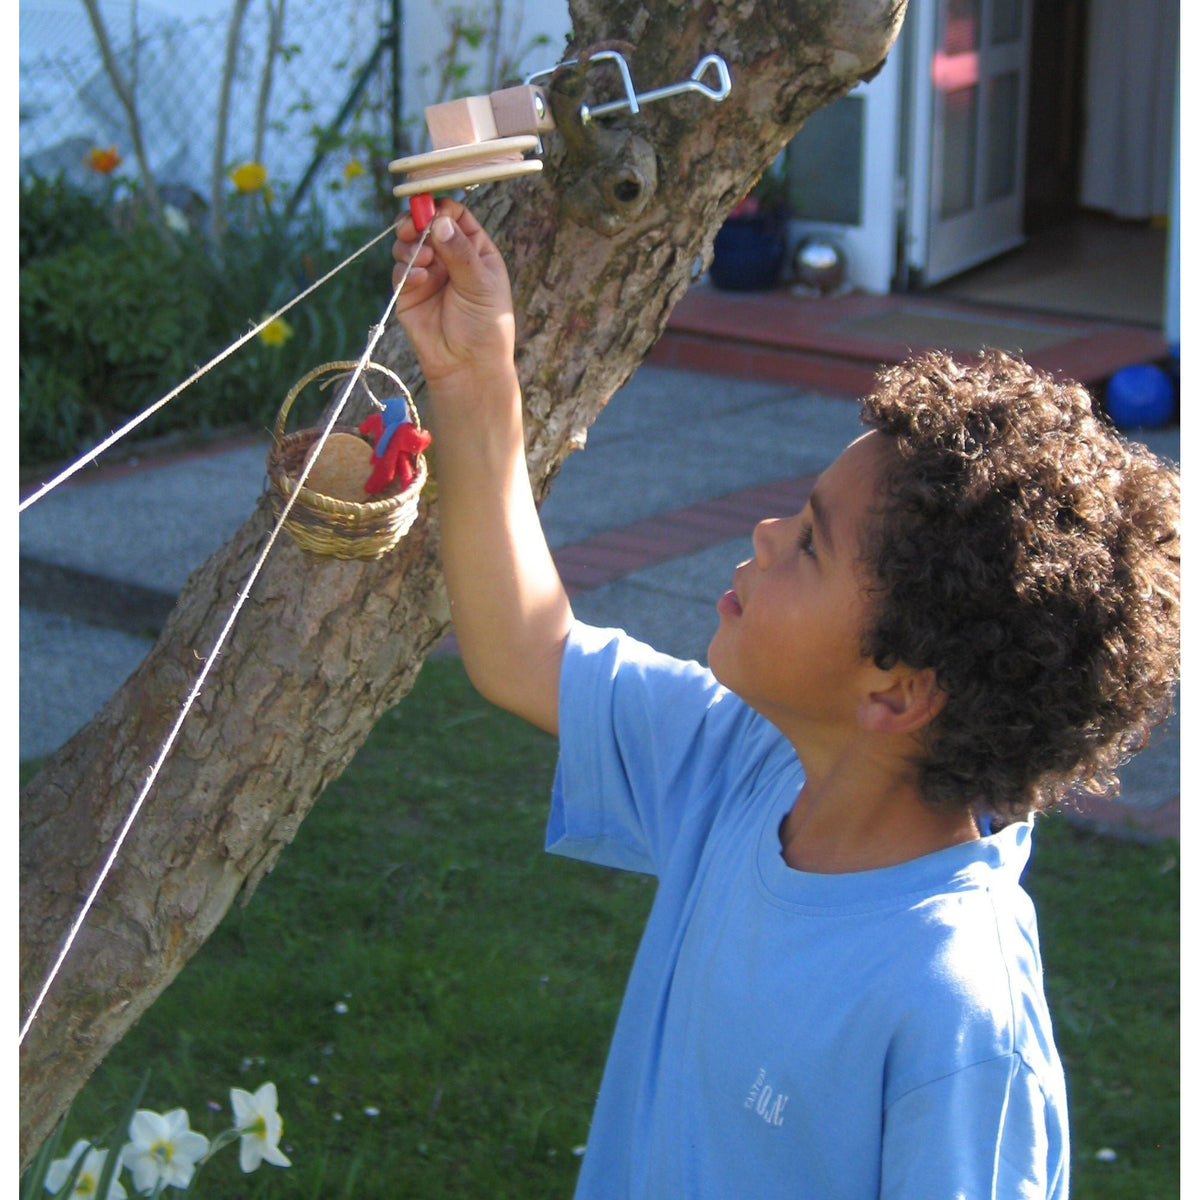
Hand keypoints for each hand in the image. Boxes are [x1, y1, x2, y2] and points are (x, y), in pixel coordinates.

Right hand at [392, 199, 515, 388]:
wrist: (467, 366)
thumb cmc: (485, 326)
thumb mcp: (481, 285)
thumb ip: (460, 252)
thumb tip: (439, 221)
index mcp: (474, 249)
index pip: (454, 215)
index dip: (440, 208)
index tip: (429, 211)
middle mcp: (449, 256)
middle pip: (425, 224)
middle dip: (415, 222)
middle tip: (411, 227)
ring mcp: (427, 273)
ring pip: (407, 243)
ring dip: (409, 246)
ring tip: (421, 260)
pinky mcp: (408, 292)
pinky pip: (399, 270)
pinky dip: (405, 270)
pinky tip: (419, 280)